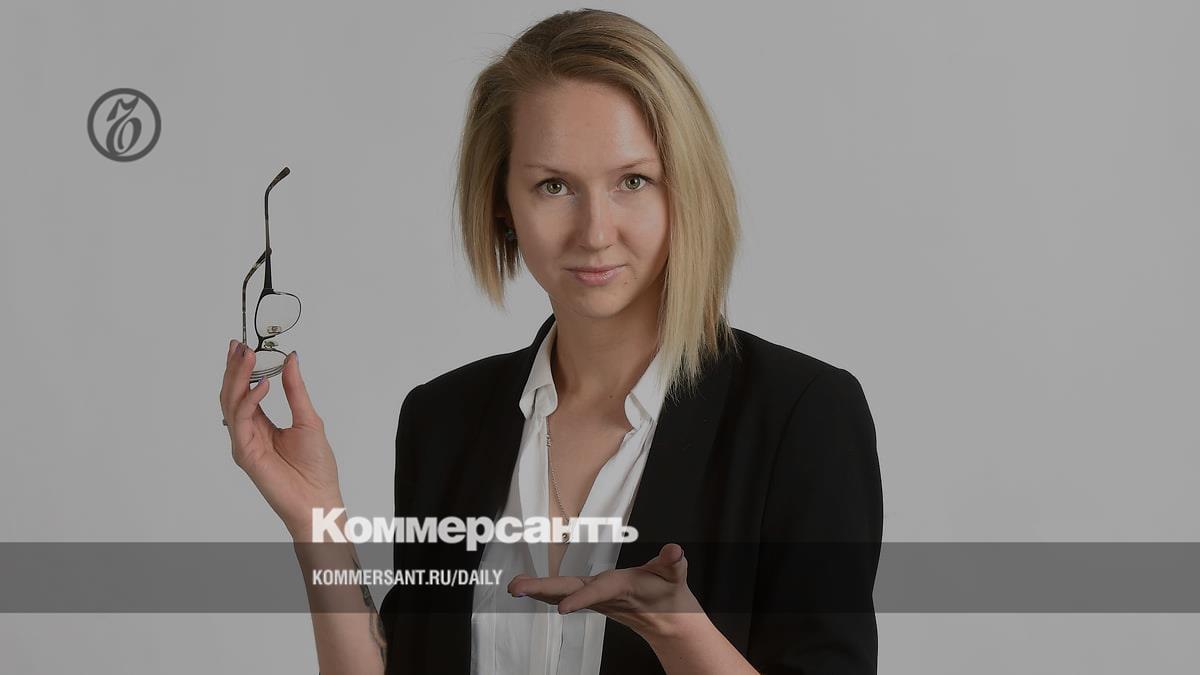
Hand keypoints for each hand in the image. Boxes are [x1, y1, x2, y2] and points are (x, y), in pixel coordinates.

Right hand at [218, 340, 342, 539]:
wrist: (318, 498)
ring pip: (231, 404)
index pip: (246, 391)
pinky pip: (241, 421)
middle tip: (239, 346)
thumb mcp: (309, 419)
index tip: (243, 346)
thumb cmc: (316, 467)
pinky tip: (261, 384)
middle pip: (233, 394)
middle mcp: (250, 431)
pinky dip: (249, 400)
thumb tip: (291, 360)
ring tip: (248, 357)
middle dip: (235, 368)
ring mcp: (244, 442)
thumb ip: (295, 389)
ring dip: (237, 378)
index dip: (242, 368)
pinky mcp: (245, 453)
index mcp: (263, 424)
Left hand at [506, 543, 702, 640]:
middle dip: (541, 590)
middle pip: (568, 591)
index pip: (597, 592)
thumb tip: (675, 551)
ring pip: (561, 593)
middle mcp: (602, 594)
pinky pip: (563, 593)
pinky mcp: (591, 597)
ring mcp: (594, 597)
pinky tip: (527, 588)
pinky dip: (543, 590)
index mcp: (621, 587)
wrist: (666, 618)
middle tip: (515, 589)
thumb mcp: (675, 575)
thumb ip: (673, 562)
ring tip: (513, 586)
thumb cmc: (668, 591)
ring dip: (536, 590)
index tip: (561, 609)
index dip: (580, 599)